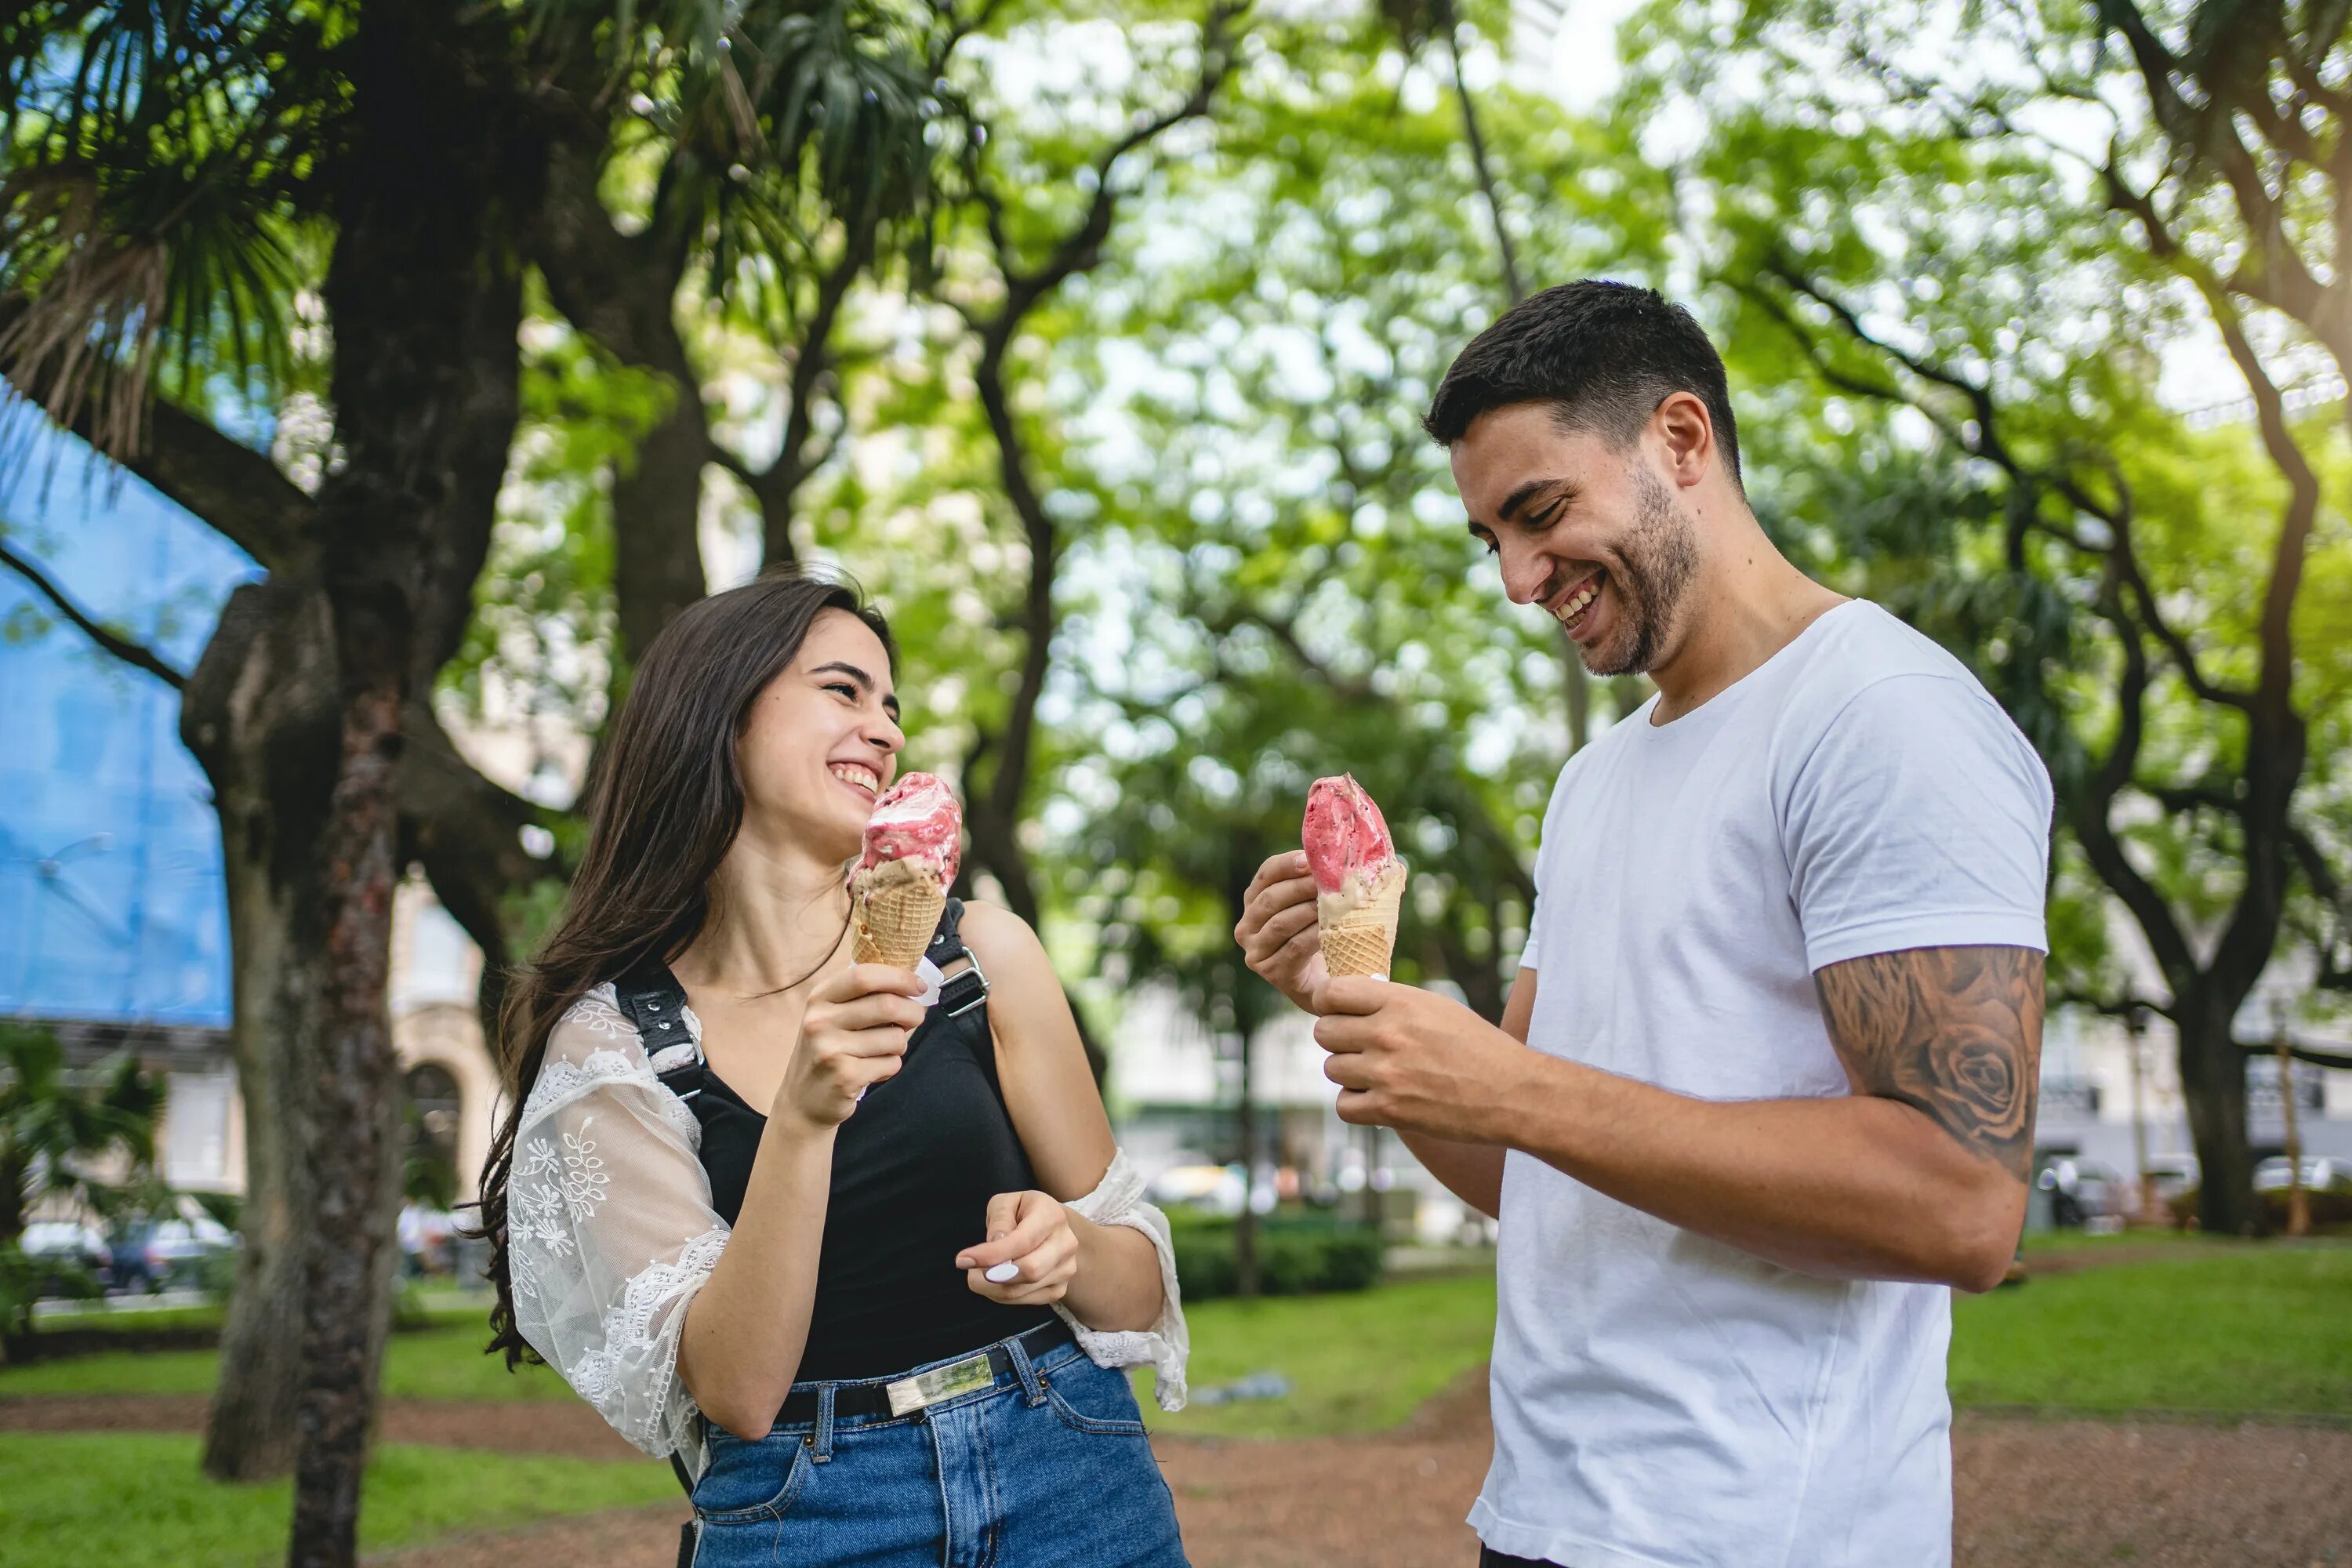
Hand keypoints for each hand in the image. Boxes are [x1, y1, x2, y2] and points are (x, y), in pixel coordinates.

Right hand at [774, 963, 927, 1130]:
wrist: (802, 1101)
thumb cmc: (828, 1051)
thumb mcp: (832, 1016)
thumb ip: (863, 997)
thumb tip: (913, 983)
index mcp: (819, 998)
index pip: (864, 975)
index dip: (899, 977)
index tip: (919, 986)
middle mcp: (820, 1021)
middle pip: (887, 1005)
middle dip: (913, 1011)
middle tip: (915, 1018)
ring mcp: (830, 1049)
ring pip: (895, 1038)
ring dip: (900, 1044)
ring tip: (883, 1051)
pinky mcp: (845, 1076)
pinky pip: (891, 1063)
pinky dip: (891, 1067)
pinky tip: (872, 1071)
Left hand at [957, 1190, 1079, 1306]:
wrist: (1052, 1228)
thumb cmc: (1023, 1212)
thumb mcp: (1006, 1203)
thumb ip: (1000, 1220)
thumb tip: (994, 1245)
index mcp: (1052, 1216)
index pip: (1022, 1241)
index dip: (992, 1254)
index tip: (963, 1260)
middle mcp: (1065, 1243)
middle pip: (1029, 1270)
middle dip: (991, 1276)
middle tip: (969, 1273)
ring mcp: (1066, 1269)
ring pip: (1023, 1290)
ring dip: (992, 1288)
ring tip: (979, 1275)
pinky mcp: (1059, 1289)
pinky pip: (1025, 1300)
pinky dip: (1003, 1296)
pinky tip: (996, 1282)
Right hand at [1234, 849, 1326, 1011]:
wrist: (1323, 984)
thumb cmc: (1320, 937)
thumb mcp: (1312, 906)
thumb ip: (1315, 883)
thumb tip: (1336, 857)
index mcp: (1254, 901)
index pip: (1266, 874)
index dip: (1286, 864)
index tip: (1309, 860)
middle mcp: (1246, 926)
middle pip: (1271, 898)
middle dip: (1301, 887)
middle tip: (1330, 882)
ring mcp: (1255, 950)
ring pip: (1280, 923)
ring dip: (1309, 911)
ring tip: (1335, 905)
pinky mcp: (1269, 971)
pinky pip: (1293, 948)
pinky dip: (1314, 936)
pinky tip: (1332, 931)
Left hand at [1312, 976, 1544, 1141]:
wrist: (1513, 1093)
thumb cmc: (1478, 1047)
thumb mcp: (1437, 1008)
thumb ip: (1393, 1002)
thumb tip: (1350, 1001)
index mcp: (1400, 1002)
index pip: (1331, 993)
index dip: (1329, 1004)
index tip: (1338, 1012)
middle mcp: (1388, 1034)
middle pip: (1324, 1032)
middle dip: (1338, 1040)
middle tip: (1361, 1048)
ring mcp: (1386, 1073)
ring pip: (1332, 1069)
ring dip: (1349, 1074)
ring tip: (1377, 1075)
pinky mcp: (1389, 1111)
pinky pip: (1344, 1106)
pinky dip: (1357, 1105)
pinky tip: (1378, 1100)